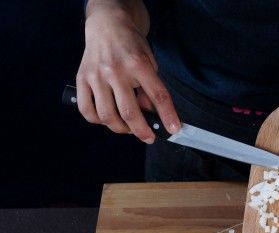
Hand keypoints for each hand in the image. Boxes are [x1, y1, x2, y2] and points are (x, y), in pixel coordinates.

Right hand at [76, 6, 179, 142]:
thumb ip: (150, 88)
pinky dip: (98, 121)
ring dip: (120, 129)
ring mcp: (96, 76)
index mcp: (138, 64)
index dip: (167, 115)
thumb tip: (149, 114)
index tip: (174, 130)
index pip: (158, 95)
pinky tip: (107, 119)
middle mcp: (115, 70)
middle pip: (129, 112)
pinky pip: (87, 110)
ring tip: (128, 128)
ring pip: (107, 116)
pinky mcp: (81, 79)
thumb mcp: (149, 62)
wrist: (107, 26)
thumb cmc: (131, 47)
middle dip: (142, 131)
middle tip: (149, 137)